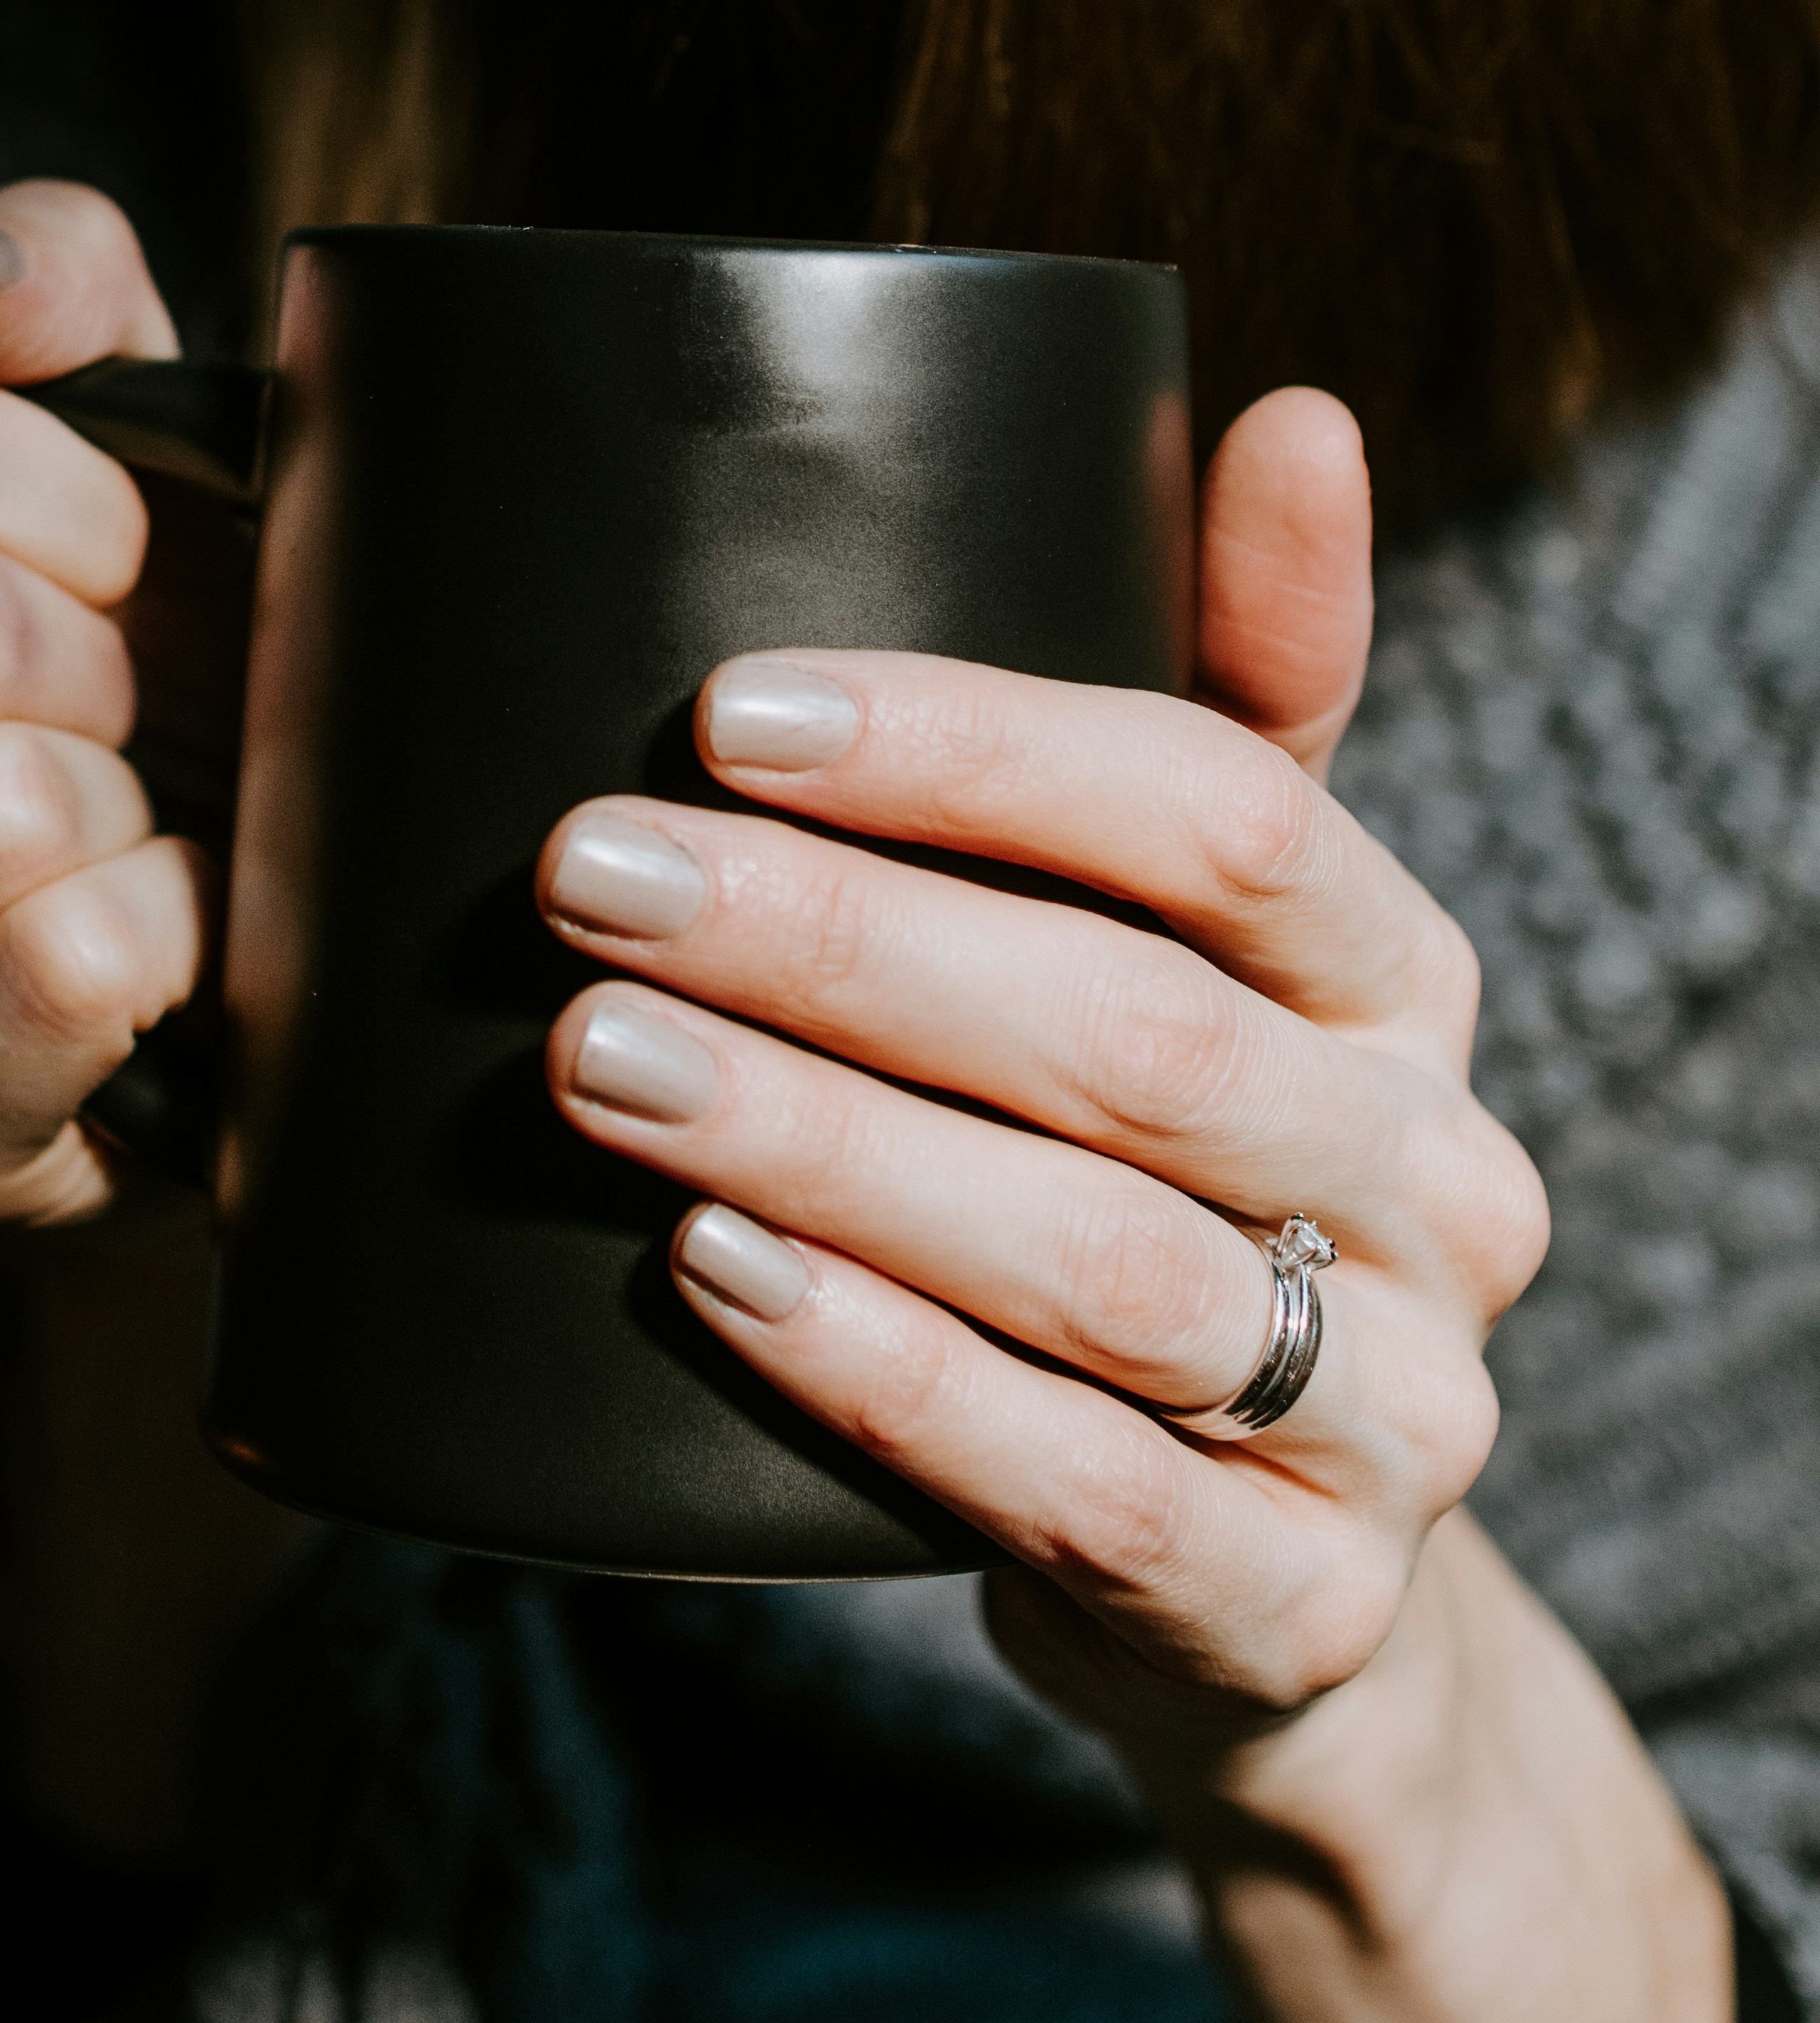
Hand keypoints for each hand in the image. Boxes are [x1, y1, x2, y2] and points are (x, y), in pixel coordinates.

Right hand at [0, 184, 231, 1230]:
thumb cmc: (169, 679)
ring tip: (147, 840)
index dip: (69, 487)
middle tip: (146, 719)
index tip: (137, 550)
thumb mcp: (137, 439)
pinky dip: (171, 942)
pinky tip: (180, 946)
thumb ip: (41, 294)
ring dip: (139, 814)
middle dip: (106, 656)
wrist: (243, 972)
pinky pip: (51, 982)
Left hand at [535, 387, 1549, 1753]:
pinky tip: (708, 1276)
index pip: (1230, 812)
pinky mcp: (1300, 1607)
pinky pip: (1083, 1488)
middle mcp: (1437, 1181)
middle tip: (585, 873)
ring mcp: (1394, 1411)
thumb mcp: (1207, 944)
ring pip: (1093, 1262)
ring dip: (823, 1146)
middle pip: (1131, 1034)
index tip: (728, 704)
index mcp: (1407, 979)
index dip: (977, 749)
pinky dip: (883, 1378)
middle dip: (835, 943)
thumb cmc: (1161, 1176)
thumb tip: (1290, 415)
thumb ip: (1230, 692)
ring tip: (595, 1059)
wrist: (1259, 1568)